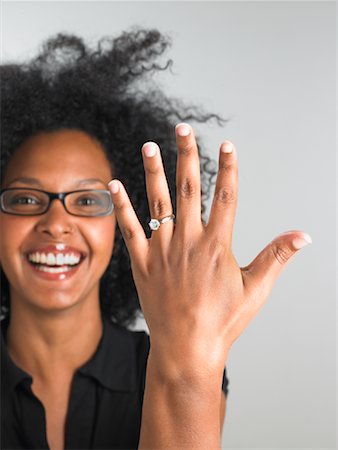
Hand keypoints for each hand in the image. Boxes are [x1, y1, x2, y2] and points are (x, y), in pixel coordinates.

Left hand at [108, 123, 311, 371]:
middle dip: (187, 155)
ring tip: (150, 145)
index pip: (226, 196)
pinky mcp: (142, 262)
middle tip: (183, 128)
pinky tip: (115, 184)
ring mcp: (162, 250)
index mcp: (217, 245)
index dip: (228, 167)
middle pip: (188, 188)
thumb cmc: (223, 320)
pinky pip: (129, 228)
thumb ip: (277, 257)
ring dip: (153, 171)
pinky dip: (122, 205)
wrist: (186, 348)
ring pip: (157, 201)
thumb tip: (303, 235)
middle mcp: (188, 241)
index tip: (227, 144)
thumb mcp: (256, 289)